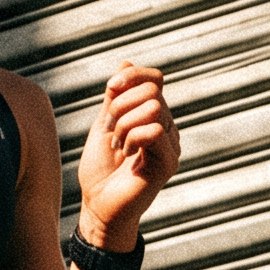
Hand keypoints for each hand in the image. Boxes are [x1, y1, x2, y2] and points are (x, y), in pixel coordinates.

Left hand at [75, 62, 179, 249]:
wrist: (98, 207)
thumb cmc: (100, 171)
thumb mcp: (104, 125)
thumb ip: (115, 97)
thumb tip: (126, 62)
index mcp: (153, 117)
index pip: (155, 79)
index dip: (132, 76)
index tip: (110, 89)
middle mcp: (167, 127)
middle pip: (152, 90)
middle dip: (121, 105)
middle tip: (111, 131)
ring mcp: (171, 144)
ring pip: (153, 107)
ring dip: (124, 124)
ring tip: (117, 146)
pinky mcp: (169, 162)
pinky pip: (155, 130)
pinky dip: (133, 137)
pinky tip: (126, 154)